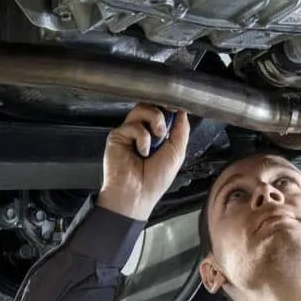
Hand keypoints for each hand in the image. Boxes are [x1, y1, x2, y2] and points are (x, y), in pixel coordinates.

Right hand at [98, 104, 189, 220]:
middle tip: (167, 127)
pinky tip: (142, 152)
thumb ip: (181, 130)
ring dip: (155, 120)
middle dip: (162, 113)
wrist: (138, 195)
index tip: (177, 108)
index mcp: (157, 136)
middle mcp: (143, 132)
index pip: (163, 111)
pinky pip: (133, 125)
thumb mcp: (177, 153)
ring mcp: (129, 133)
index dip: (170, 107)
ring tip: (157, 138)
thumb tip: (183, 111)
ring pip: (141, 109)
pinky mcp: (117, 136)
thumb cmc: (155, 181)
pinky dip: (142, 137)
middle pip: (151, 105)